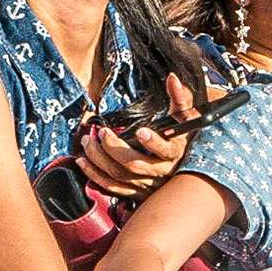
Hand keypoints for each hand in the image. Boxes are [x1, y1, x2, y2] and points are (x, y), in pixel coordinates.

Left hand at [78, 73, 199, 196]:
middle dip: (113, 148)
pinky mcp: (136, 192)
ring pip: (120, 176)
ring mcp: (148, 184)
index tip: (140, 131)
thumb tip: (173, 78)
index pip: (165, 150)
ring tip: (88, 142)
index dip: (153, 142)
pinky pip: (113, 188)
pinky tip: (84, 162)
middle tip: (101, 132)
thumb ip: (179, 96)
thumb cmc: (184, 136)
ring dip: (99, 160)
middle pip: (134, 164)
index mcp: (175, 152)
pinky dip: (95, 176)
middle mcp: (162, 171)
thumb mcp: (186, 116)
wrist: (188, 166)